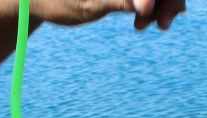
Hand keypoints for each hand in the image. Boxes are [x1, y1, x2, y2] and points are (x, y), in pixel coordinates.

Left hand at [31, 0, 186, 29]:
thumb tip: (145, 4)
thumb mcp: (89, 3)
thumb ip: (118, 0)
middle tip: (163, 25)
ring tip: (152, 25)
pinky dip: (154, 5)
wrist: (44, 1)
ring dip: (163, 3)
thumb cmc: (59, 1)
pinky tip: (144, 21)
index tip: (152, 12)